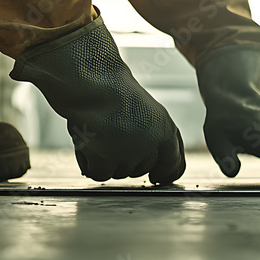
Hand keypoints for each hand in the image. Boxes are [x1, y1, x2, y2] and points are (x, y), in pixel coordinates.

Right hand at [11, 17, 184, 183]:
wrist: (90, 80)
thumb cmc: (111, 89)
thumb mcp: (144, 110)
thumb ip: (150, 134)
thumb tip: (152, 164)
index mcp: (165, 128)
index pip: (174, 164)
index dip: (165, 174)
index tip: (157, 179)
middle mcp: (150, 143)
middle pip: (141, 170)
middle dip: (126, 160)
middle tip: (110, 140)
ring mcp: (129, 153)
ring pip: (118, 173)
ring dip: (105, 159)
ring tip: (97, 134)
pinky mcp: (106, 159)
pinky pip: (99, 174)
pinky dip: (89, 163)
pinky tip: (86, 145)